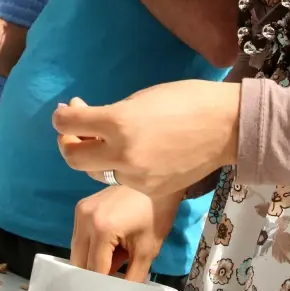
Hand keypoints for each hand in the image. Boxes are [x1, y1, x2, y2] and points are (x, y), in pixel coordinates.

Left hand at [54, 81, 240, 196]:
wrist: (228, 126)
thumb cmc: (186, 100)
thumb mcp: (140, 99)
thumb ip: (108, 114)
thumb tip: (80, 116)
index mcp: (118, 122)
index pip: (68, 124)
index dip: (61, 117)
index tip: (66, 112)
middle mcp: (122, 154)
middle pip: (72, 158)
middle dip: (69, 144)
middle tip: (76, 132)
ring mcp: (137, 177)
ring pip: (99, 171)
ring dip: (98, 156)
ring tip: (111, 140)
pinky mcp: (150, 191)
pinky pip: (124, 181)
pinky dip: (124, 168)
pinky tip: (138, 153)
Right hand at [71, 186, 182, 281]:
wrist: (154, 179)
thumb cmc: (156, 213)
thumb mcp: (147, 250)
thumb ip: (132, 278)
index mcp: (101, 229)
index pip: (94, 270)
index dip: (101, 288)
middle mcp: (84, 218)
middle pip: (79, 262)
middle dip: (93, 276)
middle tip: (110, 286)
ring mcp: (80, 210)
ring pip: (77, 250)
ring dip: (91, 262)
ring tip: (113, 264)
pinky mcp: (81, 206)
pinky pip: (79, 236)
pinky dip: (90, 248)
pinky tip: (108, 251)